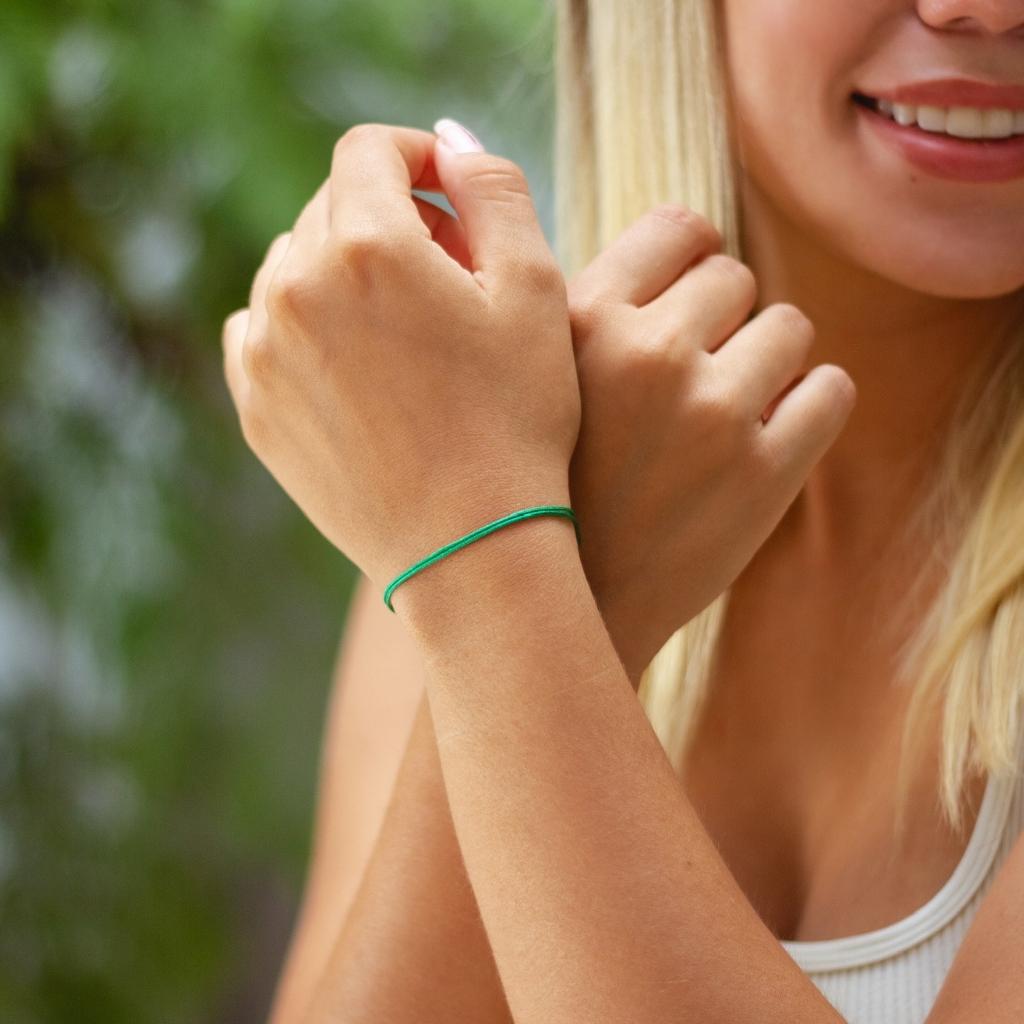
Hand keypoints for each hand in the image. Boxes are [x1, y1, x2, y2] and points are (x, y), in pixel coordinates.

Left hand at [221, 123, 580, 595]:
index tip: (450, 195)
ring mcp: (262, 350)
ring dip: (345, 271)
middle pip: (330, 207)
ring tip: (406, 327)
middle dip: (389, 219)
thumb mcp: (536, 290)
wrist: (469, 547)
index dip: (417, 158)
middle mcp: (295, 286)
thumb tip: (448, 141)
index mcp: (367, 245)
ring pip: (294, 266)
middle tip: (445, 271)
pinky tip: (359, 364)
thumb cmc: (516, 419)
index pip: (370, 150)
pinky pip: (263, 329)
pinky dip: (305, 324)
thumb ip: (493, 189)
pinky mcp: (252, 404)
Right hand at [565, 205, 856, 686]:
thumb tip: (659, 237)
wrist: (571, 604)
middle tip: (688, 373)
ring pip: (789, 328)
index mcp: (584, 320)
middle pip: (736, 277)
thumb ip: (590, 305)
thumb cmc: (550, 483)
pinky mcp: (767, 475)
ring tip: (722, 408)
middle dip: (719, 319)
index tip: (676, 304)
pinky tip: (768, 431)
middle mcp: (651, 356)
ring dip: (765, 360)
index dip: (686, 264)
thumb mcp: (536, 379)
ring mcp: (715, 416)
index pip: (681, 229)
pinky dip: (809, 403)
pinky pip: (832, 390)